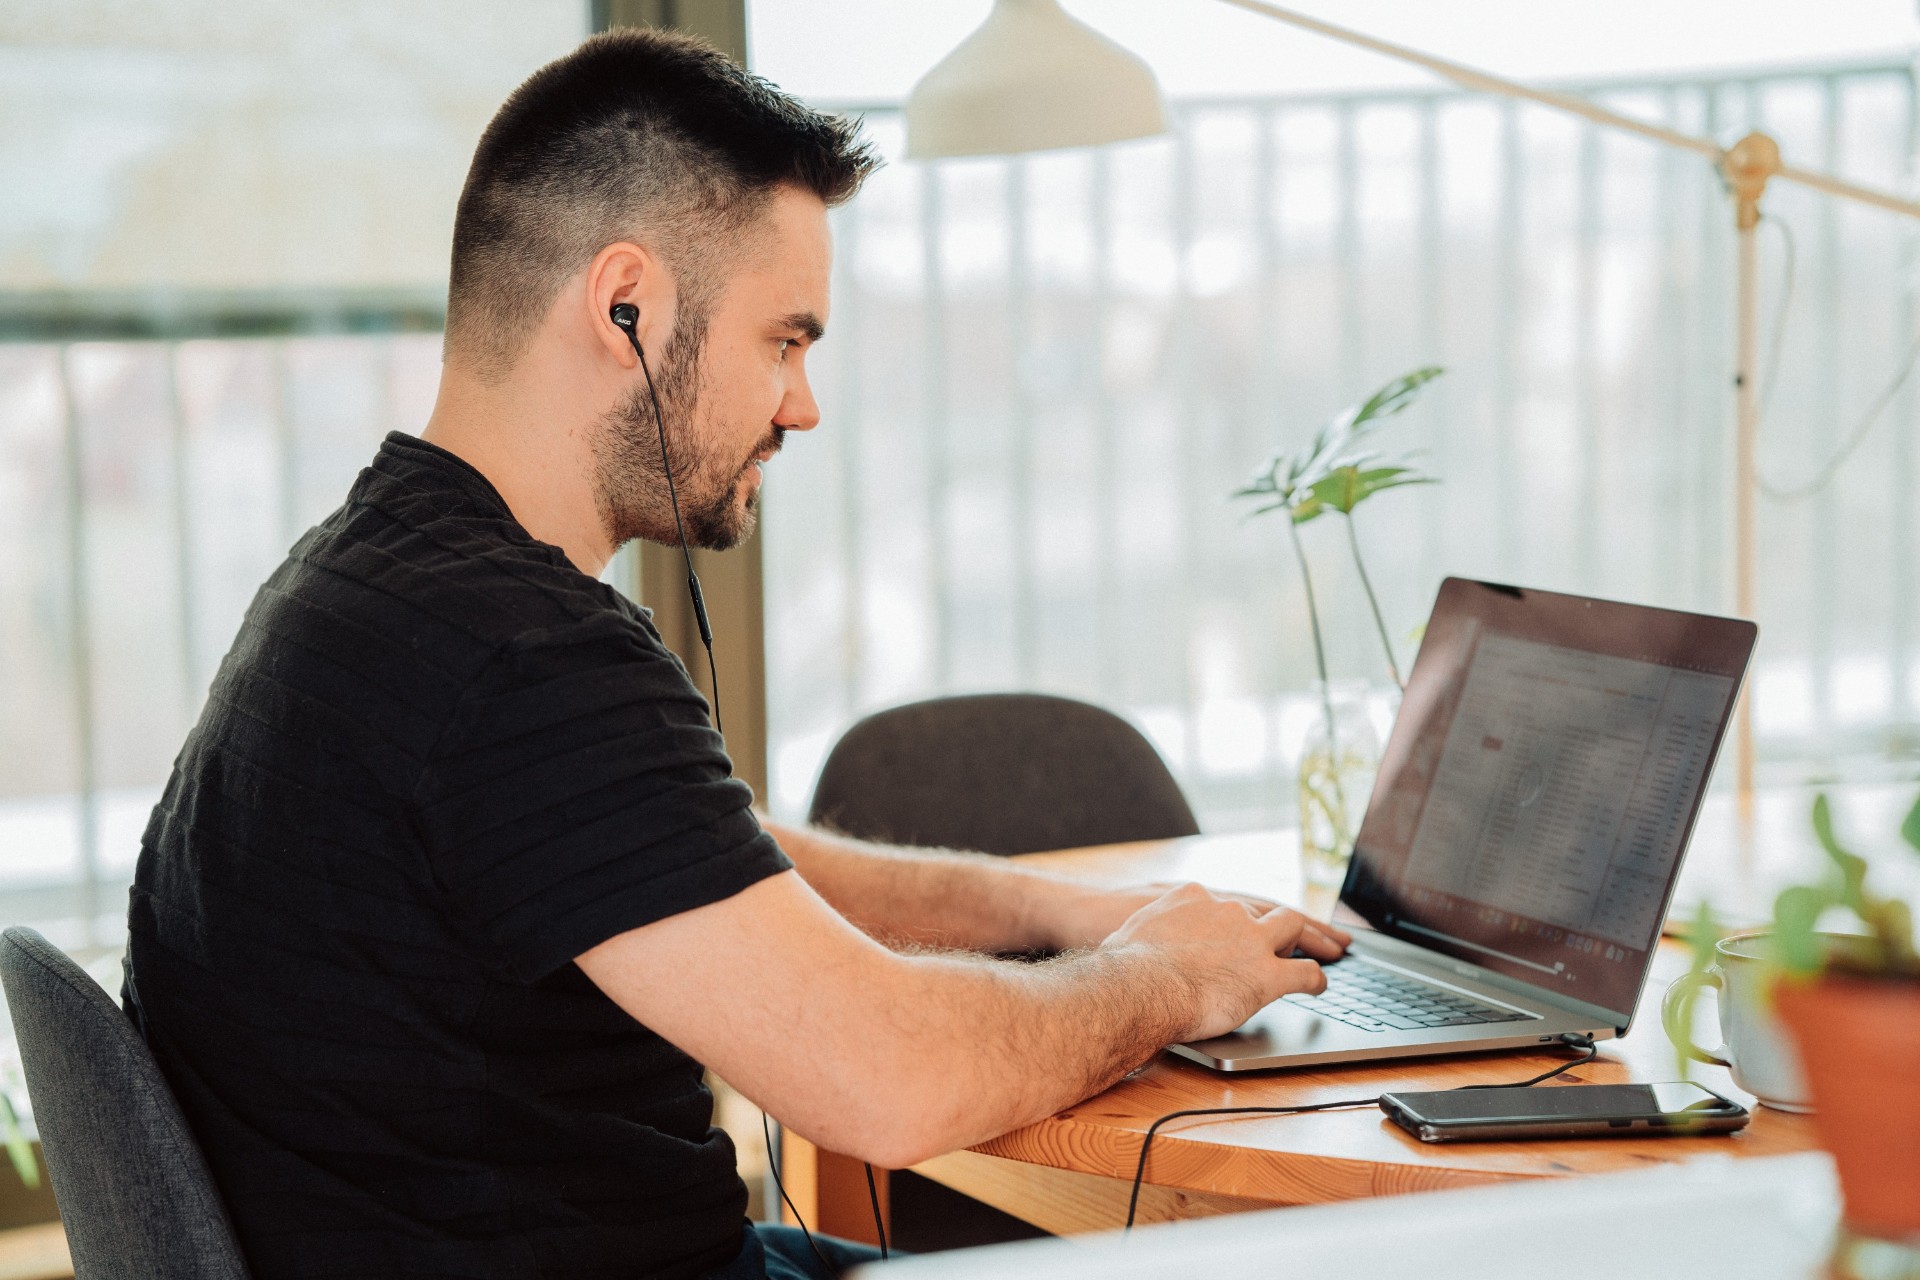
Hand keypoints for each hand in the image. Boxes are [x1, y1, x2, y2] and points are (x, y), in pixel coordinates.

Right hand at [1102, 883, 1349, 1041]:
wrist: (1138, 985)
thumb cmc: (1122, 967)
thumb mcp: (1127, 936)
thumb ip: (1142, 938)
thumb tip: (1128, 953)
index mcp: (1193, 898)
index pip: (1227, 904)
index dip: (1242, 915)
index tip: (1246, 923)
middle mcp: (1227, 909)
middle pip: (1265, 908)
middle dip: (1284, 920)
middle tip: (1301, 930)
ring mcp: (1251, 938)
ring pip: (1292, 927)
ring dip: (1311, 938)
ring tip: (1328, 948)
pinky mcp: (1267, 973)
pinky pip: (1304, 972)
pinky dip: (1317, 979)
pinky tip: (1321, 986)